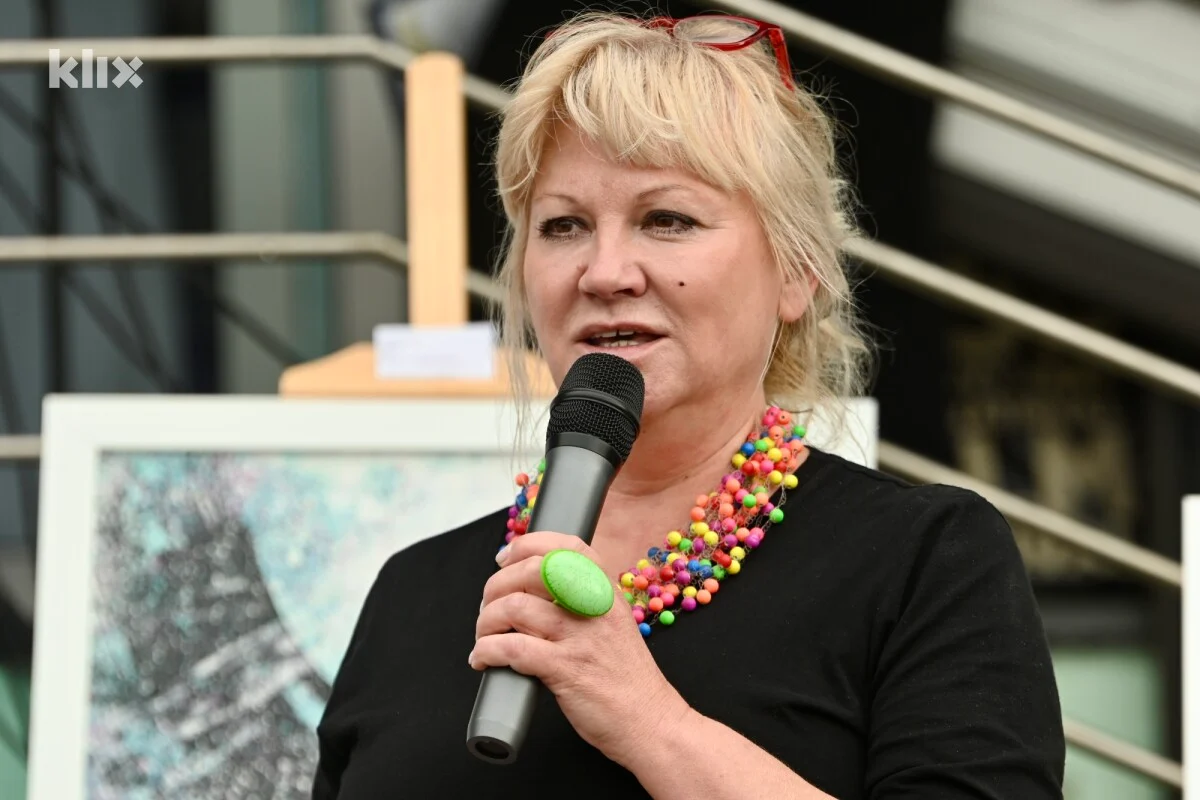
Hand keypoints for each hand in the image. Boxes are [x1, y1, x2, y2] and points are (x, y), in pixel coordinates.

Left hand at [470, 531, 691, 764]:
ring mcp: (579, 637)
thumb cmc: (627, 676)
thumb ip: (583, 601)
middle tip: (488, 607)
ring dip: (486, 621)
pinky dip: (487, 651)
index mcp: (605, 591)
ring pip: (515, 607)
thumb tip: (534, 589)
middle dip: (495, 586)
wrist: (649, 720)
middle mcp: (593, 606)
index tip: (505, 558)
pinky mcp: (564, 669)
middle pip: (531, 572)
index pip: (566, 546)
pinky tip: (483, 660)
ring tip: (484, 636)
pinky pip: (512, 648)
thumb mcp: (614, 622)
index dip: (527, 544)